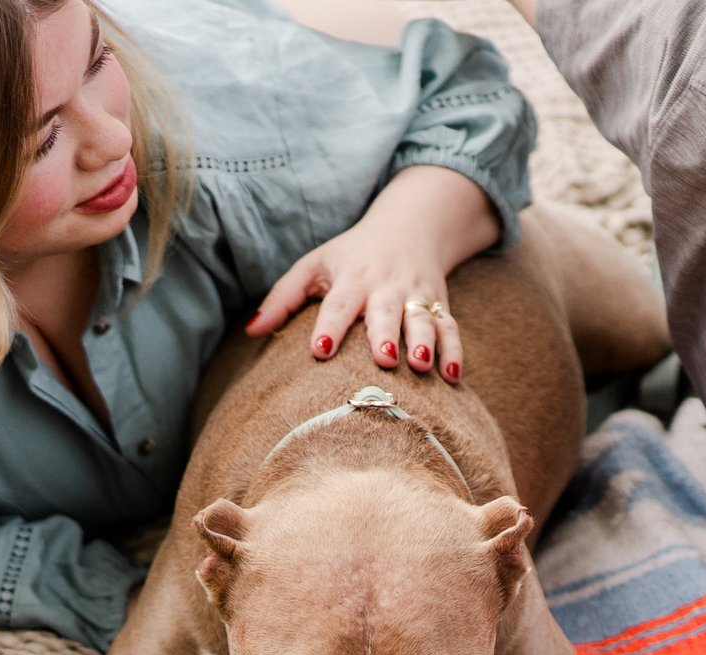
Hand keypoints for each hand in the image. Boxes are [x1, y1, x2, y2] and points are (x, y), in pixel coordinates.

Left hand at [247, 225, 460, 381]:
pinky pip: (451, 327)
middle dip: (385, 333)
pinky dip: (454, 350)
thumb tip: (251, 332)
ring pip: (423, 319)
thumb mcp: (315, 265)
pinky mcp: (441, 303)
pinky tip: (452, 377)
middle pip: (386, 311)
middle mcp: (386, 286)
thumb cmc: (351, 255)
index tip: (319, 350)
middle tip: (383, 358)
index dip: (330, 325)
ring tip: (420, 366)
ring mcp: (416, 295)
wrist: (412, 225)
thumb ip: (283, 299)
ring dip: (424, 342)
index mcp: (352, 278)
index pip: (338, 303)